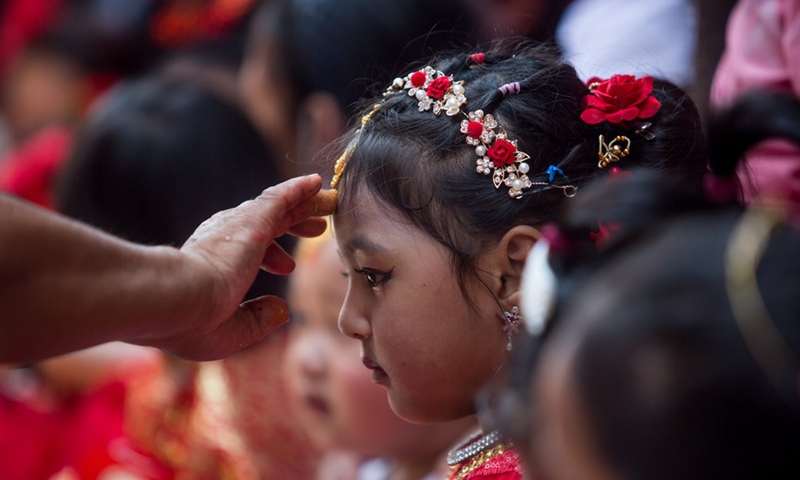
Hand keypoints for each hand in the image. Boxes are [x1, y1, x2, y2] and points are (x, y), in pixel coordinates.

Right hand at [137, 174, 336, 359]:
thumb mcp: (230, 331)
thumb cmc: (190, 323)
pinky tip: (318, 183)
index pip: (249, 251)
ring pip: (279, 207)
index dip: (273, 255)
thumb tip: (281, 310)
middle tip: (316, 226)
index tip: (289, 265)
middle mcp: (224, 237)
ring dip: (304, 203)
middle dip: (293, 223)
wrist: (173, 301)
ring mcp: (239, 226)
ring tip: (329, 201)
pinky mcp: (254, 219)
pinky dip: (300, 189)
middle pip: (267, 223)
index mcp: (213, 262)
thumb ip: (257, 320)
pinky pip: (282, 198)